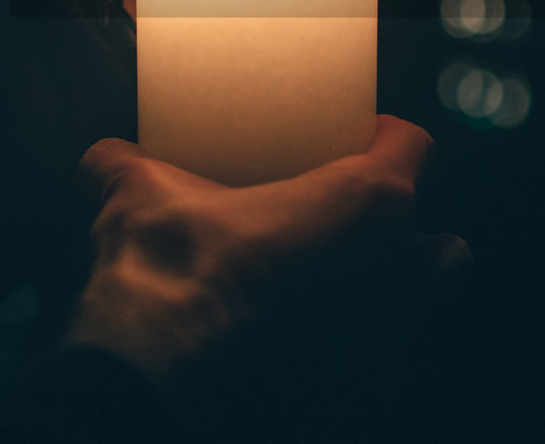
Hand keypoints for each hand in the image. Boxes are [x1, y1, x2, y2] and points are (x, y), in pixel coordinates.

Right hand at [65, 116, 468, 383]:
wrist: (155, 377)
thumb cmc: (170, 271)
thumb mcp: (141, 195)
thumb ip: (126, 165)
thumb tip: (102, 159)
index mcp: (367, 206)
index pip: (412, 146)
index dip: (387, 137)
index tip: (357, 139)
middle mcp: (398, 278)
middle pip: (442, 248)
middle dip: (409, 241)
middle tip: (353, 233)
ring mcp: (385, 350)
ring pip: (413, 320)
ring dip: (381, 306)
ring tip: (322, 300)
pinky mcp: (360, 408)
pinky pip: (366, 379)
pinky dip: (341, 366)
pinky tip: (291, 357)